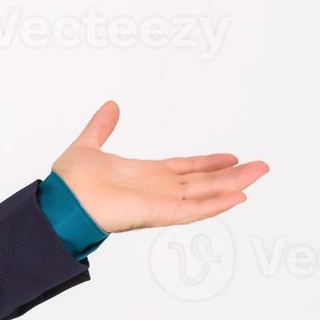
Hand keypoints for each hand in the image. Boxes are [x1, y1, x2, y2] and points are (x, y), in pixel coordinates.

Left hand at [52, 100, 268, 233]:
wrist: (59, 202)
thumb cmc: (68, 184)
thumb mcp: (89, 144)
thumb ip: (101, 127)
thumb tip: (110, 106)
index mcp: (144, 175)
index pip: (184, 168)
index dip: (207, 162)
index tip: (230, 157)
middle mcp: (156, 190)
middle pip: (203, 181)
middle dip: (232, 174)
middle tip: (261, 166)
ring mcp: (159, 203)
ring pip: (205, 193)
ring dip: (232, 184)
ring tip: (258, 175)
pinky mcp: (157, 214)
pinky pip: (192, 210)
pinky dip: (215, 205)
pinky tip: (237, 197)